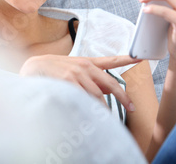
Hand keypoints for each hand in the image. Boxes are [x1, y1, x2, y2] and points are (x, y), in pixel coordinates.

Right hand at [19, 54, 140, 110]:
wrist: (35, 66)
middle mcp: (85, 66)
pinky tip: (92, 114)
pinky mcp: (69, 82)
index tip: (141, 57)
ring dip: (105, 109)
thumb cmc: (56, 70)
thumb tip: (109, 92)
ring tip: (109, 118)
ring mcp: (77, 74)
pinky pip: (84, 99)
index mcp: (89, 62)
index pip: (112, 60)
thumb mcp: (76, 70)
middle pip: (111, 83)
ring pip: (98, 95)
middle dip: (123, 97)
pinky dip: (90, 108)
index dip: (128, 58)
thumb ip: (93, 79)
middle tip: (131, 107)